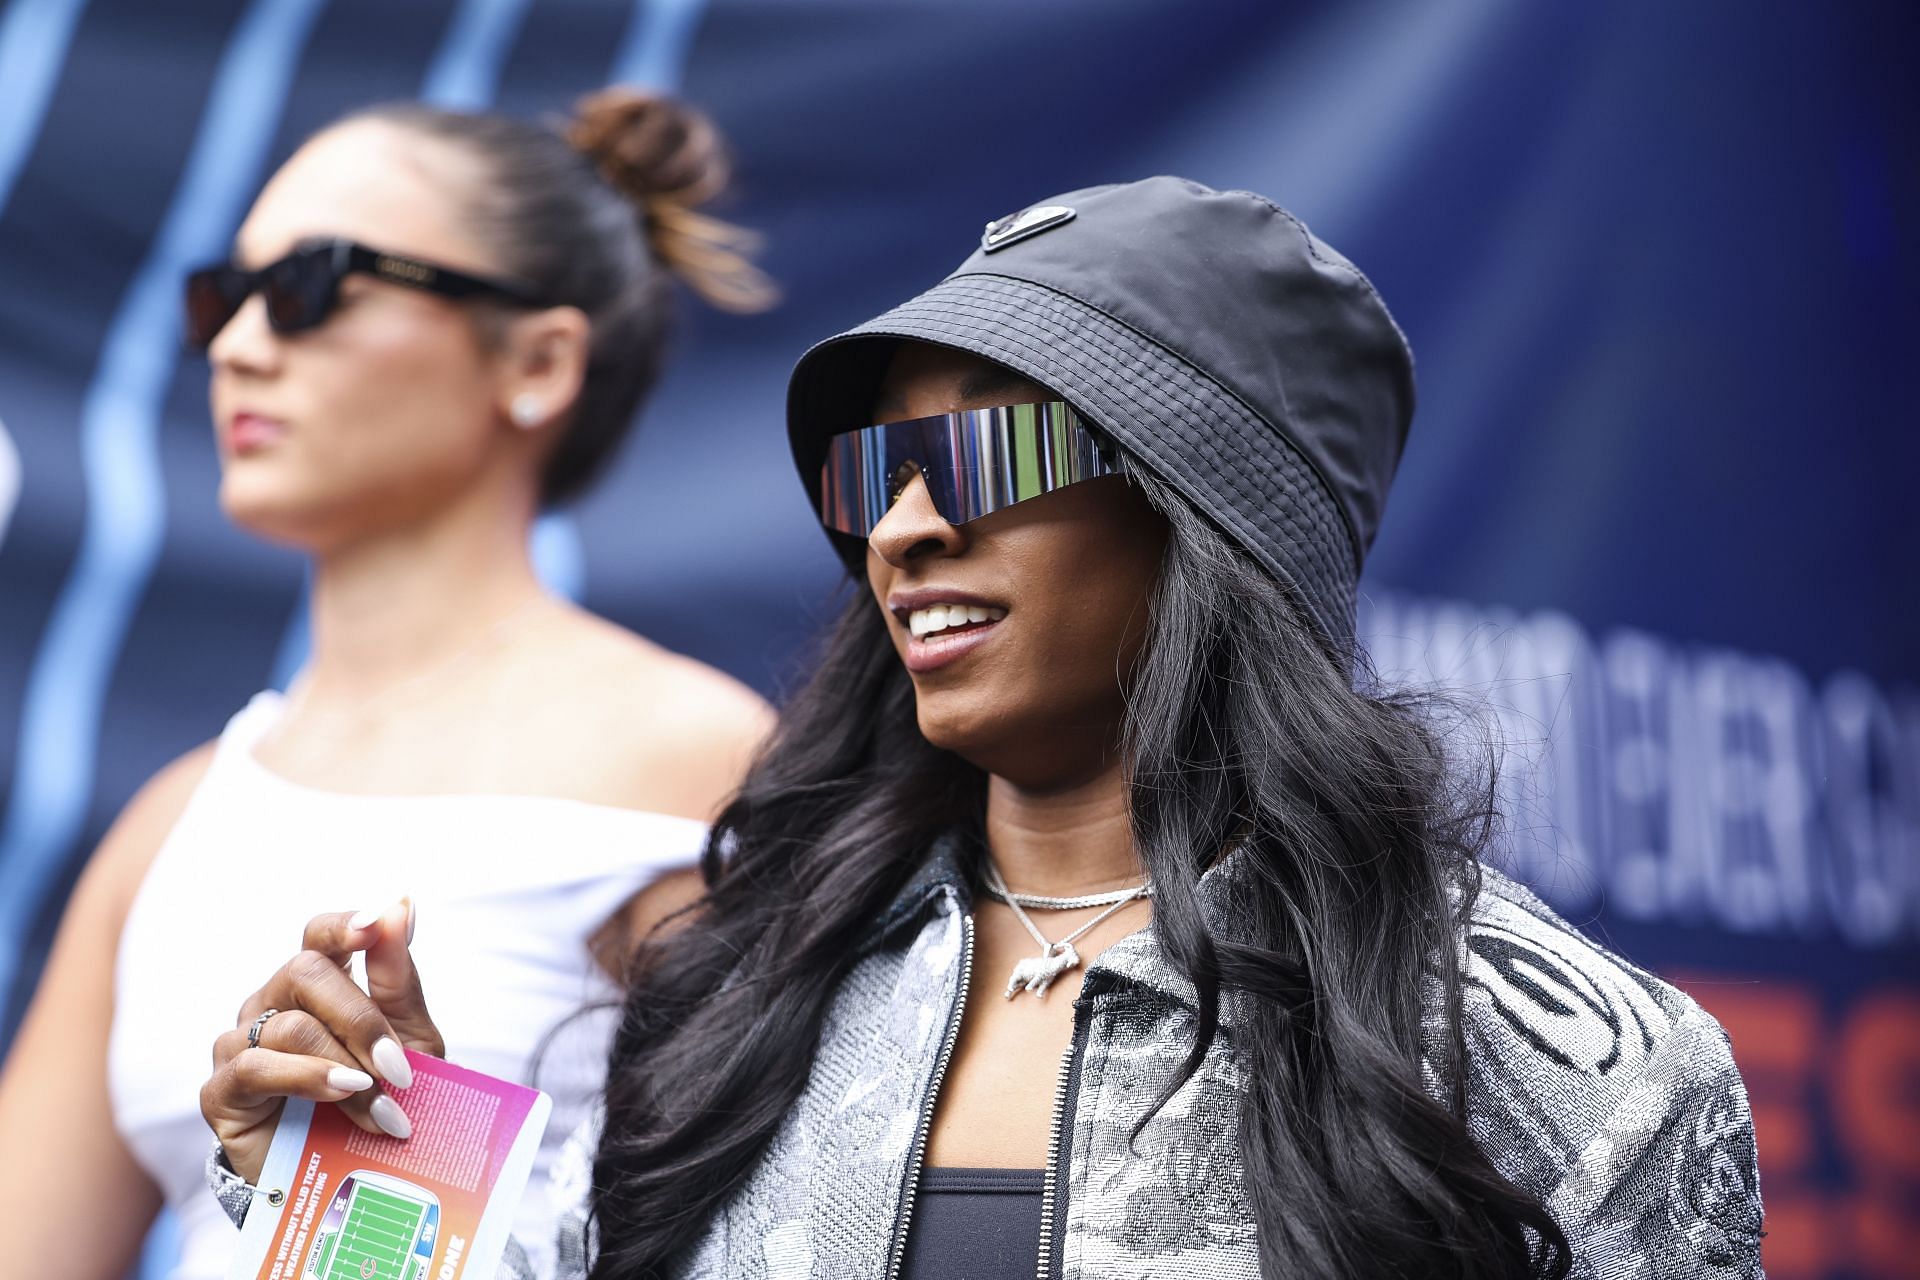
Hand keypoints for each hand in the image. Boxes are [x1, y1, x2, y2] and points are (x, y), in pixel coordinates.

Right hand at [199, 899, 443, 1183]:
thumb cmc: (381, 1098)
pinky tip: (342, 1093)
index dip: (344, 924)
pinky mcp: (221, 1093)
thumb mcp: (407, 1039)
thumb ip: (397, 977)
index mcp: (318, 985)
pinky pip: (255, 1066)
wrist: (352, 1178)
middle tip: (400, 1069)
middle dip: (361, 1019)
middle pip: (305, 971)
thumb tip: (402, 904)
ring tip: (384, 1109)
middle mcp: (272, 1004)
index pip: (319, 934)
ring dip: (346, 1067)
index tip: (376, 925)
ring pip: (290, 1026)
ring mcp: (240, 1044)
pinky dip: (307, 1078)